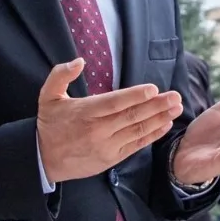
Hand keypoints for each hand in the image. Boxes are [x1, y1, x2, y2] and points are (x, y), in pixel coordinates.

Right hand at [37, 59, 181, 182]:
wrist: (43, 159)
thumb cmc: (50, 124)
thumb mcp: (48, 96)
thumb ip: (60, 75)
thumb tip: (78, 61)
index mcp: (85, 112)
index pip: (114, 103)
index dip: (134, 96)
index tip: (153, 89)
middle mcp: (98, 130)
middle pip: (131, 117)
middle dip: (156, 106)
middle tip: (175, 96)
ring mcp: (106, 146)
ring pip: (137, 131)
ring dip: (159, 119)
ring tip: (176, 108)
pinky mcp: (111, 159)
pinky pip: (136, 145)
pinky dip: (152, 135)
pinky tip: (165, 124)